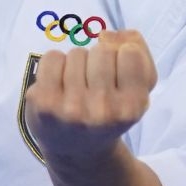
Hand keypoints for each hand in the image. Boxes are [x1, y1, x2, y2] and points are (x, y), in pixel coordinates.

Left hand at [24, 29, 157, 170]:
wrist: (76, 151)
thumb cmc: (110, 112)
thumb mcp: (138, 90)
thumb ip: (141, 54)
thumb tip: (119, 34)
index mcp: (132, 107)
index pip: (130, 52)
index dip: (122, 56)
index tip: (117, 74)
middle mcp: (103, 111)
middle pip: (102, 50)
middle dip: (98, 60)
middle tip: (94, 84)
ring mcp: (71, 108)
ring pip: (77, 53)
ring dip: (76, 64)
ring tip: (76, 88)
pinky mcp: (44, 103)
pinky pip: (53, 57)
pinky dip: (55, 65)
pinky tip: (59, 86)